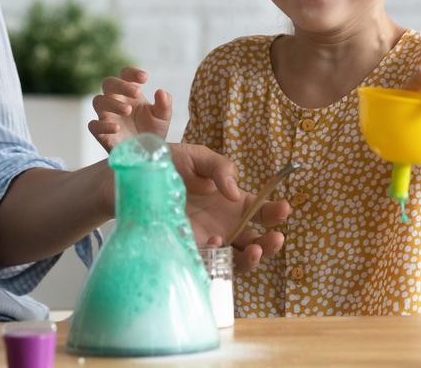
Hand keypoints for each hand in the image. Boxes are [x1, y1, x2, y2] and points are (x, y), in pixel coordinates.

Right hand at [88, 67, 172, 152]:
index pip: (125, 74)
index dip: (132, 72)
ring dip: (112, 103)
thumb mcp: (163, 117)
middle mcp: (115, 101)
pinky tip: (117, 128)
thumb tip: (161, 91)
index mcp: (129, 93)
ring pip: (98, 101)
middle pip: (108, 83)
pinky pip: (93, 126)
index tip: (145, 78)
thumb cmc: (153, 131)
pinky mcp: (102, 134)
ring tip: (128, 111)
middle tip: (137, 93)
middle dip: (121, 85)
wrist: (148, 155)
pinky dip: (103, 125)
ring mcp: (107, 117)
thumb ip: (164, 104)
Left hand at [168, 143, 289, 274]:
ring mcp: (208, 240)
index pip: (261, 212)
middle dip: (270, 244)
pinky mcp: (189, 250)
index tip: (284, 208)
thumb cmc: (170, 163)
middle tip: (276, 238)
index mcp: (233, 203)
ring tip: (254, 250)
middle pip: (255, 242)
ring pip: (237, 259)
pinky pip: (208, 263)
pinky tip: (215, 243)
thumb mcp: (199, 158)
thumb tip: (236, 194)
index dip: (275, 212)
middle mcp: (225, 225)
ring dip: (251, 259)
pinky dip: (217, 259)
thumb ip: (222, 170)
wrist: (137, 175)